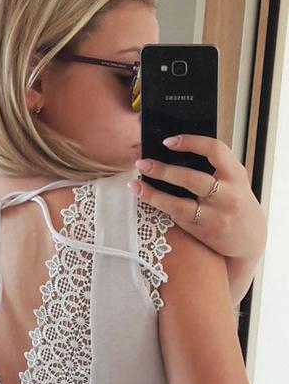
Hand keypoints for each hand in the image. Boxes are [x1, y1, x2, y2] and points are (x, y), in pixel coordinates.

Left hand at [130, 135, 266, 261]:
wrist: (250, 241)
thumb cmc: (236, 204)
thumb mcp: (234, 182)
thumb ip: (214, 169)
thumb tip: (175, 154)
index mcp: (236, 174)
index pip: (215, 150)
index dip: (190, 142)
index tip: (168, 142)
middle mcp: (227, 194)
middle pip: (191, 178)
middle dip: (163, 170)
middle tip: (142, 162)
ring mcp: (214, 214)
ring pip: (178, 202)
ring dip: (152, 192)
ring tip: (134, 183)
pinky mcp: (202, 229)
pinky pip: (175, 215)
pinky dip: (157, 204)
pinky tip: (142, 196)